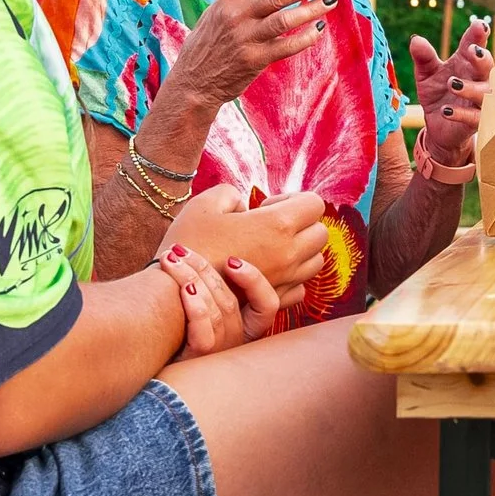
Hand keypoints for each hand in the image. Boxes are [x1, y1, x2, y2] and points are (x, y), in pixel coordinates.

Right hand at [153, 0, 332, 121]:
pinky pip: (285, 47)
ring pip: (284, 20)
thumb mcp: (216, 7)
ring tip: (331, 0)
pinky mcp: (254, 60)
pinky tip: (320, 29)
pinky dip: (305, 38)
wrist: (193, 81)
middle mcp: (236, 16)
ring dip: (311, 9)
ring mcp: (245, 39)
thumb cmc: (208, 40)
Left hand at [153, 247, 280, 357]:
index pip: (267, 305)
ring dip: (192, 278)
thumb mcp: (197, 304)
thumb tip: (200, 251)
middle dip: (204, 268)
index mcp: (244, 327)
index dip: (255, 281)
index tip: (231, 260)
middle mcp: (236, 340)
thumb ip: (208, 285)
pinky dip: (195, 306)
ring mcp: (219, 351)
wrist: (149, 359)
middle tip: (180, 250)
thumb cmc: (171, 328)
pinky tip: (182, 288)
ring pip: (216, 309)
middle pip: (231, 300)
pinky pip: (203, 330)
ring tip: (170, 260)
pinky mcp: (199, 358)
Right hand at [161, 184, 327, 306]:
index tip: (265, 206)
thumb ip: (233, 193)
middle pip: (321, 233)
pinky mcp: (274, 302)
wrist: (173, 292)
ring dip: (300, 251)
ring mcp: (284, 281)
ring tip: (268, 249)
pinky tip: (267, 271)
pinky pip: (301, 288)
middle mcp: (288, 254)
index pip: (315, 204)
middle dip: (301, 224)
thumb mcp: (206, 202)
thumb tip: (245, 205)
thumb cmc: (188, 244)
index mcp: (276, 225)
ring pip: (316, 262)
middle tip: (268, 226)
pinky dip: (292, 278)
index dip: (293, 199)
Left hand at [411, 17, 494, 168]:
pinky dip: (461, 113)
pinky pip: (474, 117)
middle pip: (487, 66)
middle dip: (482, 58)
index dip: (479, 35)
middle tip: (472, 50)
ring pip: (485, 92)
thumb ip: (424, 58)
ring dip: (470, 87)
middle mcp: (478, 79)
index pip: (475, 45)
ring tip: (451, 83)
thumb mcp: (426, 75)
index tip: (479, 25)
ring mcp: (479, 101)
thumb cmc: (436, 94)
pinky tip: (445, 111)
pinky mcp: (477, 121)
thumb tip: (416, 40)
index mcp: (466, 63)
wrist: (438, 126)